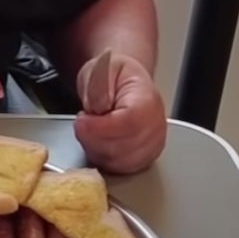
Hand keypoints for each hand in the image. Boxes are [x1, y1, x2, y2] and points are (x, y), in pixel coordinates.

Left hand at [72, 52, 166, 173]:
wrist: (125, 82)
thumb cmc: (115, 75)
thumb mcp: (101, 68)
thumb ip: (99, 87)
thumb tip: (99, 107)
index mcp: (148, 99)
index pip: (130, 122)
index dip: (101, 127)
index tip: (82, 120)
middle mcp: (156, 125)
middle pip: (124, 147)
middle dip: (94, 138)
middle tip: (82, 123)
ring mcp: (153, 144)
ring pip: (121, 162)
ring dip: (96, 149)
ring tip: (91, 130)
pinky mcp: (144, 157)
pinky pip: (121, 168)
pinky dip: (103, 158)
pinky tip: (98, 142)